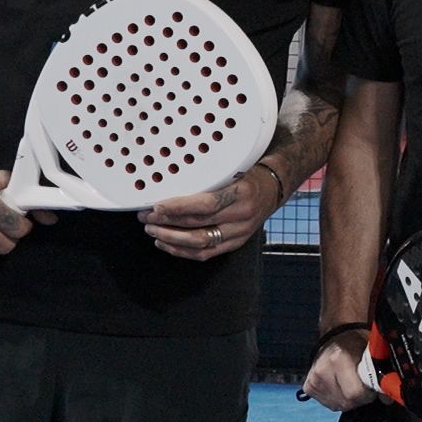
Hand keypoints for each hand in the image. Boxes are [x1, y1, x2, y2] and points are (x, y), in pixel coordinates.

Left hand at [144, 165, 280, 262]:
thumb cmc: (249, 174)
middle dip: (167, 222)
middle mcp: (242, 216)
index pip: (206, 204)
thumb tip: (172, 178)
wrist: (274, 188)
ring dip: (171, 238)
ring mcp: (239, 233)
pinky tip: (166, 243)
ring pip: (199, 243)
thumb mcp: (234, 168)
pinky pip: (205, 254)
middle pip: (198, 224)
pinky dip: (182, 251)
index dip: (179, 207)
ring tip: (152, 230)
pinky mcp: (235, 243)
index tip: (157, 205)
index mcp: (241, 193)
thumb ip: (209, 176)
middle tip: (147, 217)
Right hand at [301, 333, 377, 411]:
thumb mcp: (371, 354)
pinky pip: (330, 404)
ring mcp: (313, 380)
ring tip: (352, 385)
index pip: (355, 393)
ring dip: (350, 401)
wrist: (336, 338)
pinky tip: (342, 387)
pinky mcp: (309, 387)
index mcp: (339, 359)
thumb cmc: (357, 345)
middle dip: (360, 398)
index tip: (373, 388)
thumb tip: (388, 399)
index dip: (368, 394)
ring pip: (339, 406)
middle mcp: (322, 370)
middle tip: (364, 386)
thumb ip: (380, 375)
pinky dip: (339, 400)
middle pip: (347, 402)